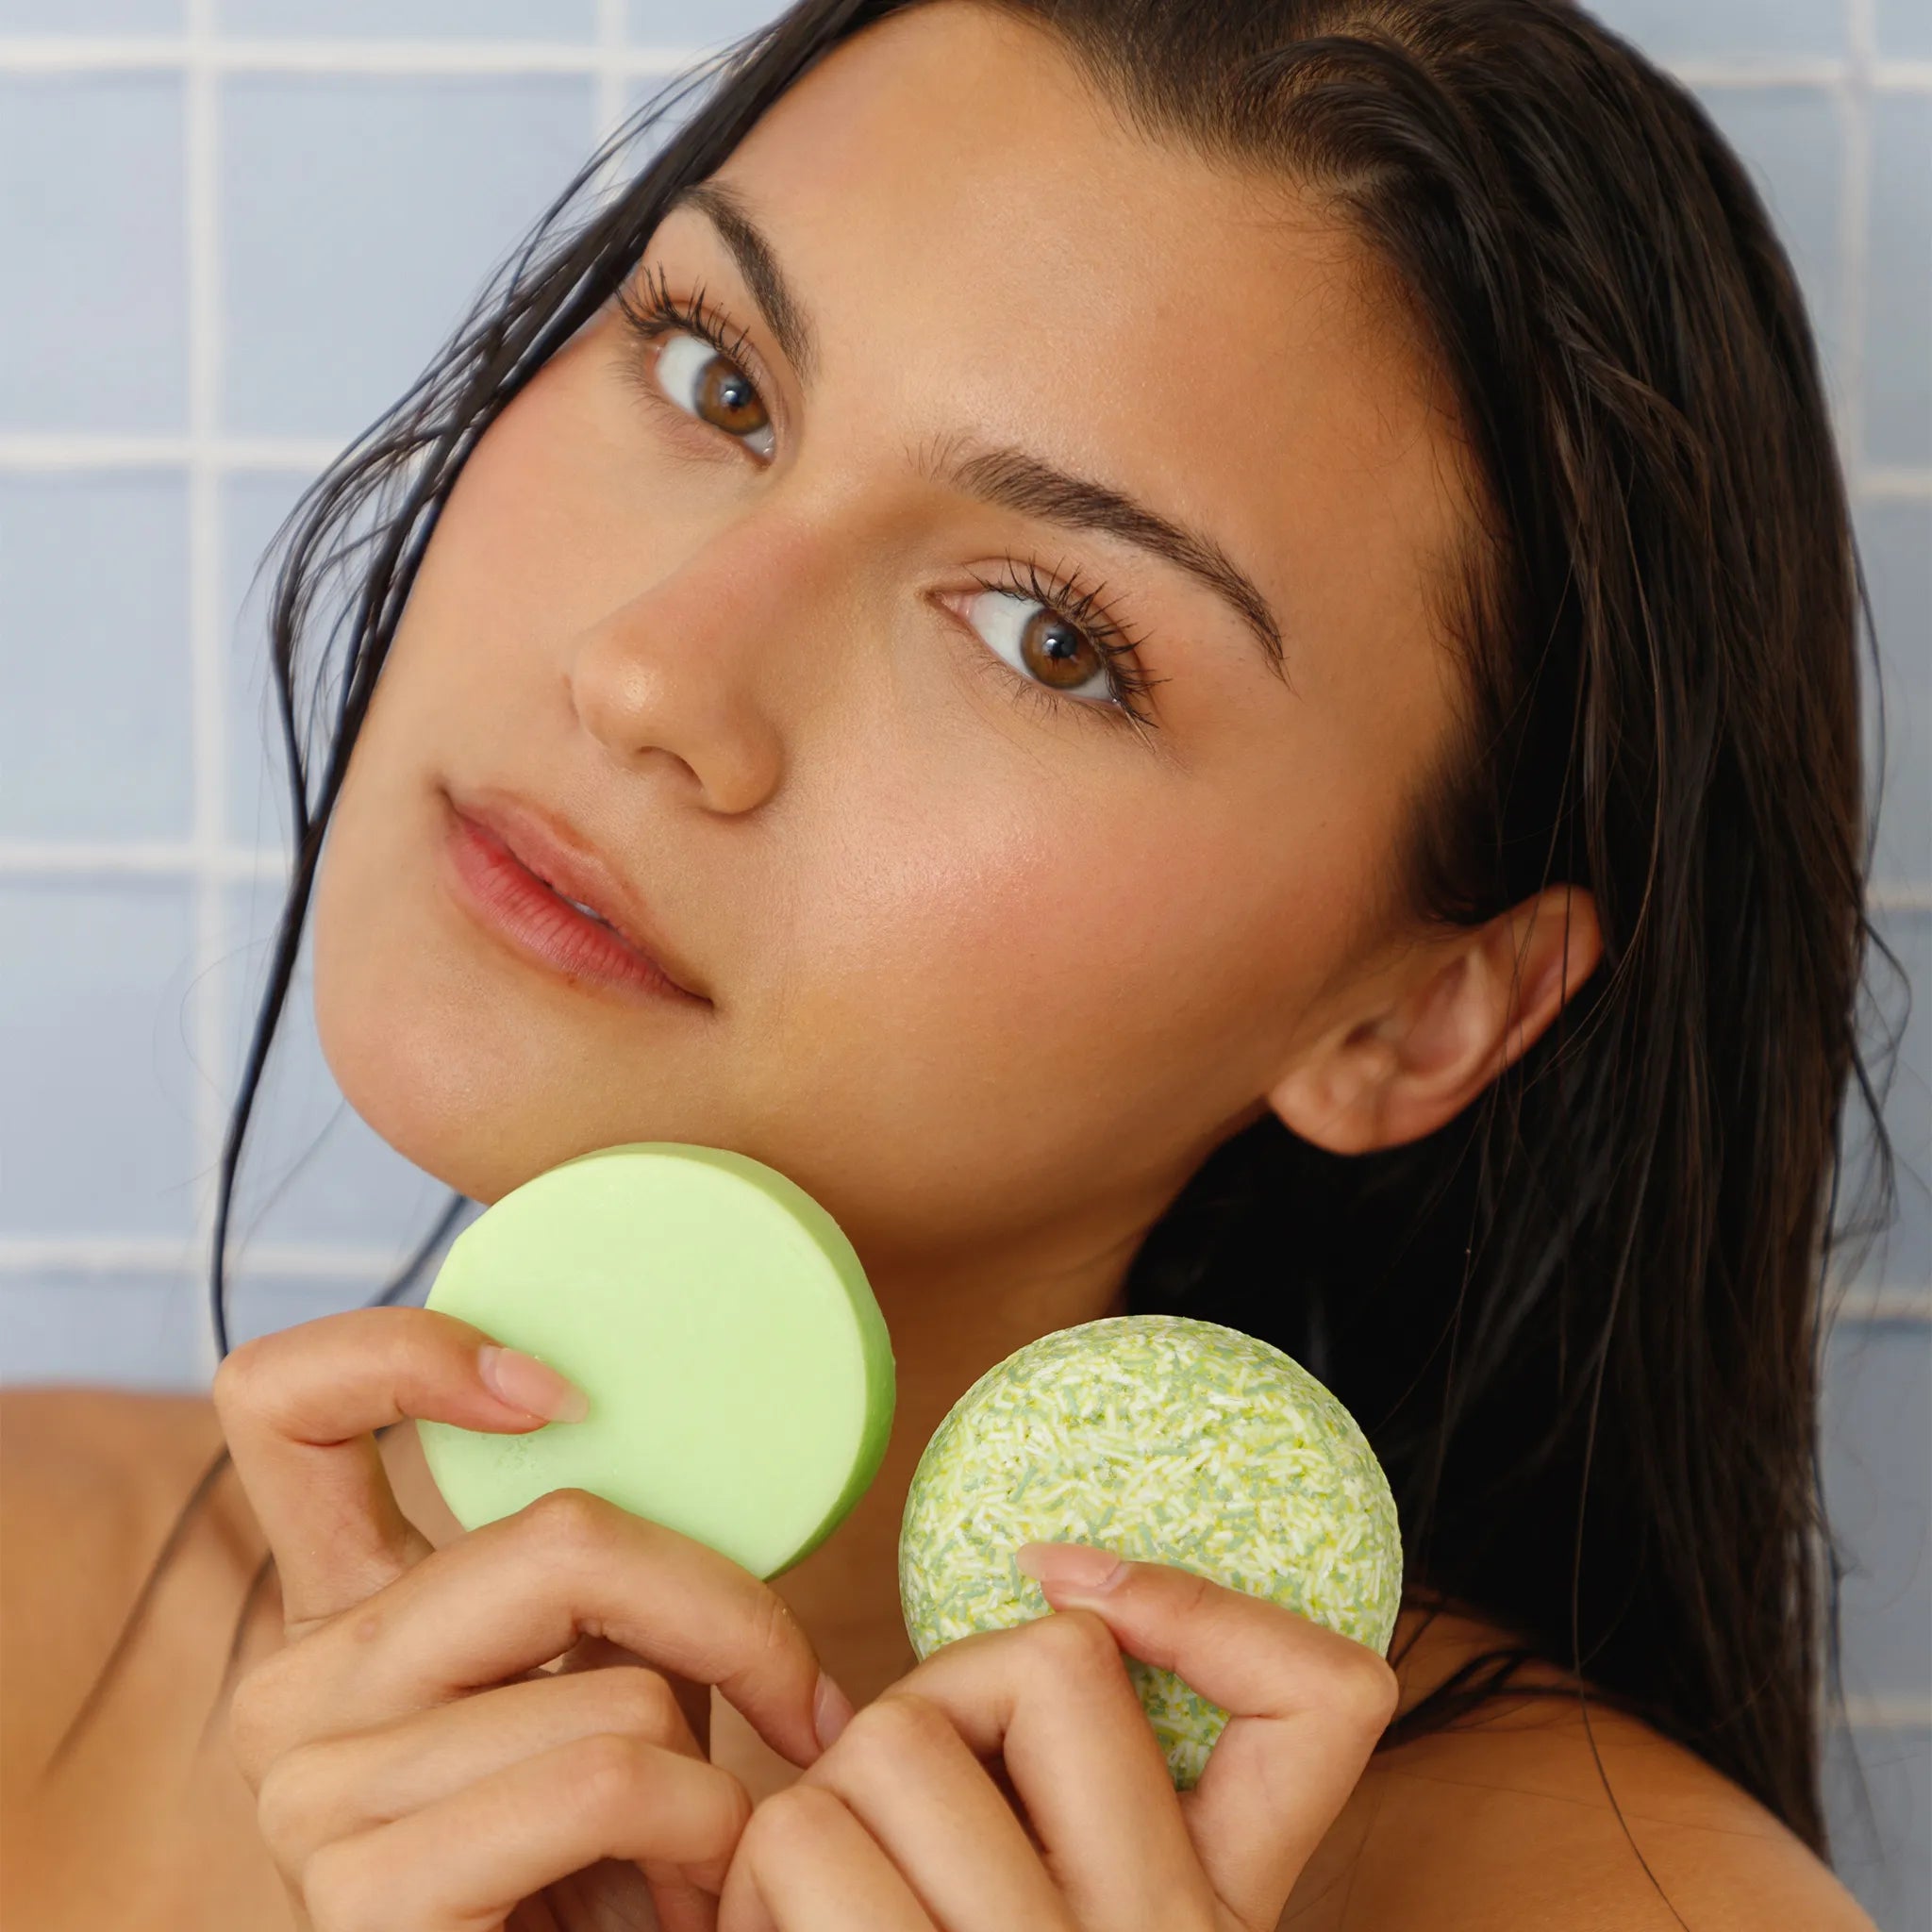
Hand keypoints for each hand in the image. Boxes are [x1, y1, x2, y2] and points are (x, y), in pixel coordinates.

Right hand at [213, 1307, 851, 1931]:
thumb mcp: (599, 1696)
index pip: (280, 1401)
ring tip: (705, 1848)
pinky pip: (606, 1780)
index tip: (563, 1394)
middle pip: (560, 1535)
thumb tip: (723, 1468)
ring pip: (615, 1681)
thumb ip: (598, 1592)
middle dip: (729, 1613)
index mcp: (345, 1610)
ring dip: (719, 1773)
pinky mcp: (361, 1898)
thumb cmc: (605, 1871)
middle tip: (800, 1698)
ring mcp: (309, 1793)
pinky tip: (688, 1897)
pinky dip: (703, 1837)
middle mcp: (294, 1686)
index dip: (409, 1350)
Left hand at [717, 1544, 1398, 1930]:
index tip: (1069, 1581)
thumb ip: (1103, 1813)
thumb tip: (1055, 1589)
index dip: (1211, 1612)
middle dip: (923, 1713)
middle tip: (892, 1822)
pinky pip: (789, 1847)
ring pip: (887, 1743)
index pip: (1322, 1702)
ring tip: (819, 1905)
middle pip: (1025, 1673)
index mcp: (1215, 1923)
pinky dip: (749, 1883)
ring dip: (818, 1801)